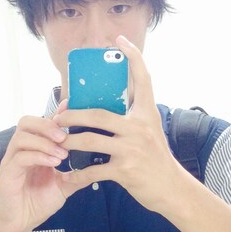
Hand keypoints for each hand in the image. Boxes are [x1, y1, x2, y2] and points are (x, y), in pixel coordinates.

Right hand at [0, 115, 81, 231]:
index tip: (72, 107)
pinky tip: (54, 163)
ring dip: (44, 142)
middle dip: (47, 124)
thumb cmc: (38, 203)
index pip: (42, 123)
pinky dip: (39, 157)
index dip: (56, 114)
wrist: (21, 224)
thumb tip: (100, 166)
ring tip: (62, 154)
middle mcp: (21, 150)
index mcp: (34, 149)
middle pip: (26, 122)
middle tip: (64, 136)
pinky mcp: (8, 174)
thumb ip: (78, 174)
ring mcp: (12, 160)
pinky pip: (20, 157)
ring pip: (22, 136)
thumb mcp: (64, 186)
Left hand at [53, 35, 184, 213]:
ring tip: (58, 143)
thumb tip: (112, 106)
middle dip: (73, 115)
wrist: (173, 190)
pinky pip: (93, 170)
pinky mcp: (125, 170)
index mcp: (147, 115)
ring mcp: (132, 149)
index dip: (133, 57)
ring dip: (70, 142)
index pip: (143, 79)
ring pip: (91, 140)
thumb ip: (134, 118)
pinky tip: (68, 176)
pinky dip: (78, 175)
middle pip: (98, 114)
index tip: (121, 41)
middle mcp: (140, 128)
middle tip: (58, 117)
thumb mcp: (151, 132)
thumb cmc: (158, 160)